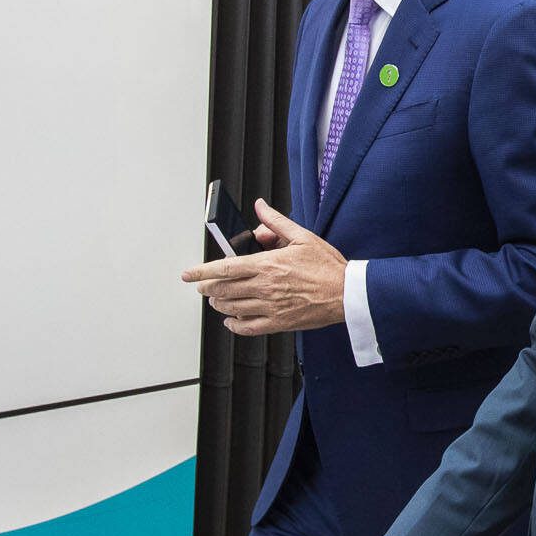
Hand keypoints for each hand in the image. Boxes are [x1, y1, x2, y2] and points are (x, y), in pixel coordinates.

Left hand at [183, 199, 346, 334]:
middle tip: (203, 286)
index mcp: (267, 264)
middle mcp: (265, 287)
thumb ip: (276, 223)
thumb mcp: (303, 237)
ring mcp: (270, 306)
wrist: (347, 293)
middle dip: (207, 288)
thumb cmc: (328, 267)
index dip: (201, 271)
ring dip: (218, 304)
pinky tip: (232, 320)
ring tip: (217, 300)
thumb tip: (260, 208)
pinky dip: (234, 325)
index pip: (224, 268)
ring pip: (231, 308)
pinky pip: (248, 327)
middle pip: (222, 290)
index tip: (188, 274)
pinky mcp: (279, 323)